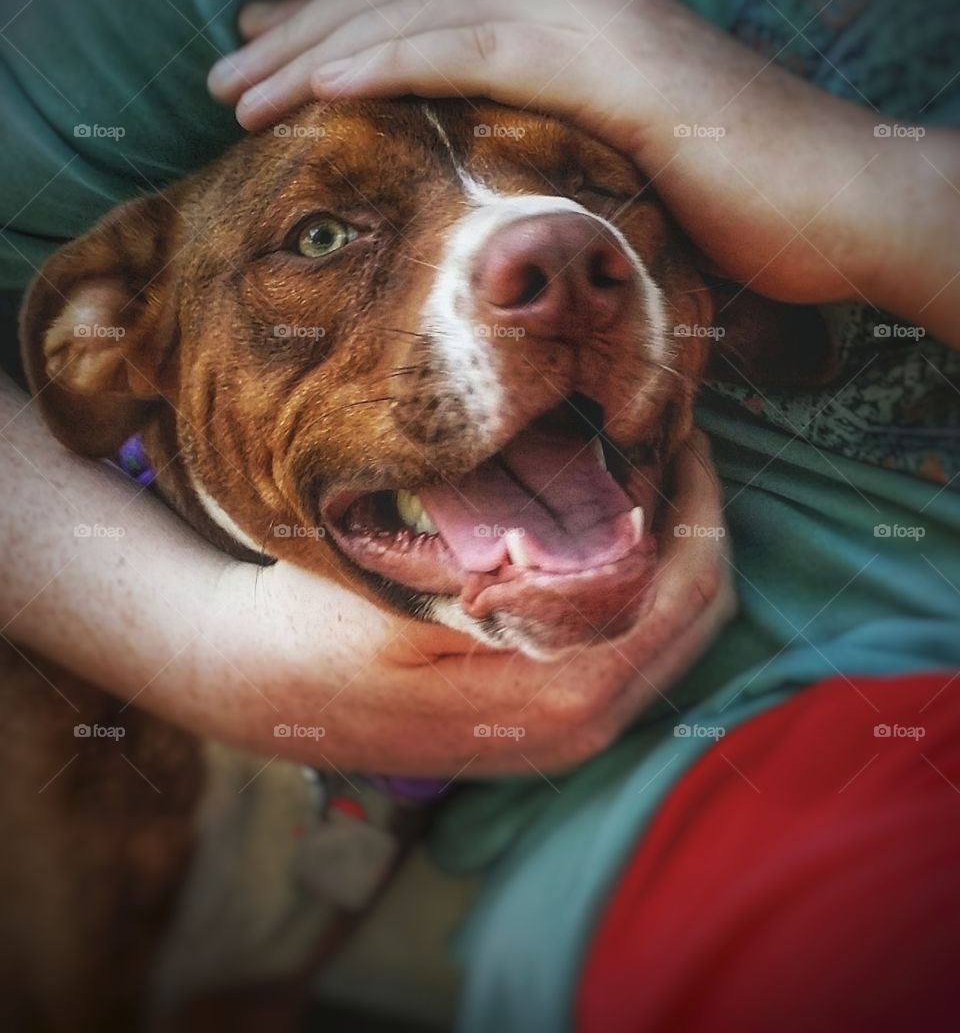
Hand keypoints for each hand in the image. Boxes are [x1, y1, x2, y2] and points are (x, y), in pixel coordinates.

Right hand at [201, 434, 733, 775]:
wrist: (258, 690)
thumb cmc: (322, 626)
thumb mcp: (412, 582)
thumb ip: (522, 564)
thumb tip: (625, 519)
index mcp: (561, 696)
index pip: (683, 594)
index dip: (695, 504)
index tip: (682, 433)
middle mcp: (581, 729)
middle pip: (697, 619)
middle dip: (694, 525)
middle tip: (672, 446)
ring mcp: (567, 734)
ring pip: (672, 637)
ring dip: (670, 555)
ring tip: (643, 478)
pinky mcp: (546, 723)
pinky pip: (632, 651)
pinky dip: (641, 588)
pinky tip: (604, 534)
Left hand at [210, 0, 959, 347]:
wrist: (844, 200)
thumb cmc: (742, 206)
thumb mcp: (620, 168)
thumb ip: (553, 155)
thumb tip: (497, 194)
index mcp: (573, 26)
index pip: (434, 13)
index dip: (346, 32)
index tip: (274, 64)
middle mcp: (573, 3)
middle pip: (412, 1)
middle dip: (309, 35)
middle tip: (230, 70)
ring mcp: (591, 22)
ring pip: (426, 14)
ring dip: (324, 47)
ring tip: (241, 85)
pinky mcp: (608, 60)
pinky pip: (476, 46)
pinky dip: (392, 56)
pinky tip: (322, 77)